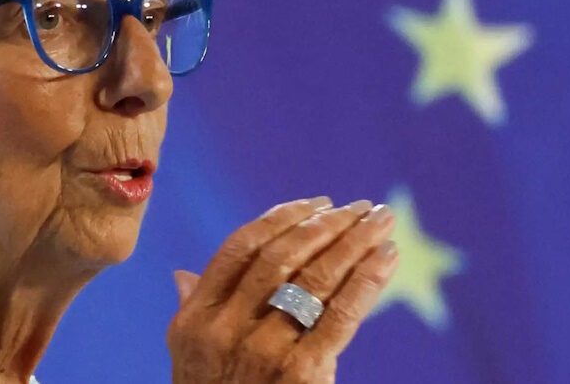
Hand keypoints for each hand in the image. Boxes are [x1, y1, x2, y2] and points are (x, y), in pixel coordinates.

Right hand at [167, 197, 398, 382]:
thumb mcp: (189, 359)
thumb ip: (192, 310)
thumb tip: (183, 274)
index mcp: (195, 317)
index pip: (240, 248)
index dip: (281, 218)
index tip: (317, 202)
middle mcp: (226, 328)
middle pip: (283, 257)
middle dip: (327, 225)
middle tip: (361, 207)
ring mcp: (262, 351)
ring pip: (315, 279)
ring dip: (354, 243)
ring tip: (382, 222)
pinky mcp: (302, 374)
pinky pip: (341, 315)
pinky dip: (368, 280)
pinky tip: (386, 259)